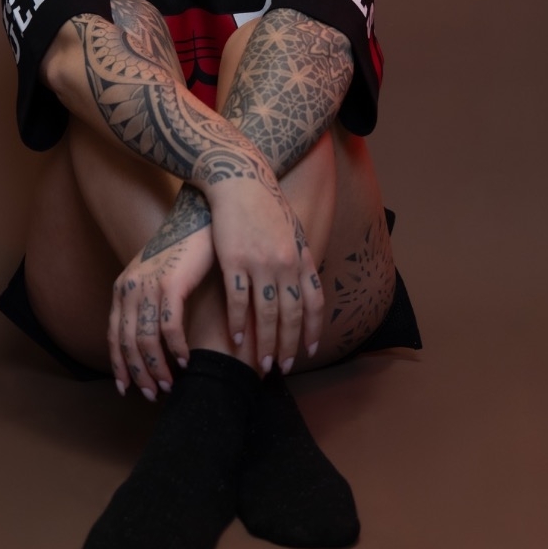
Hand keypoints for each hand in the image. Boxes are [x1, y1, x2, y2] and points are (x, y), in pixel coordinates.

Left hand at [108, 223, 213, 398]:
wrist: (198, 218)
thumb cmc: (181, 250)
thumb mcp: (154, 275)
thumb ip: (146, 301)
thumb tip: (149, 336)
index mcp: (123, 288)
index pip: (114, 335)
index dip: (119, 364)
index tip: (126, 388)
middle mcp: (129, 288)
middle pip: (128, 343)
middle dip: (138, 373)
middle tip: (152, 394)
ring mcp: (149, 286)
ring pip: (146, 340)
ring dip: (157, 367)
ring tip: (169, 384)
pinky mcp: (171, 284)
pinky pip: (170, 328)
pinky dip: (176, 349)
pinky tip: (185, 360)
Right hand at [208, 174, 323, 372]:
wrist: (241, 181)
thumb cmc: (266, 206)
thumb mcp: (292, 231)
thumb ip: (299, 259)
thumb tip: (307, 283)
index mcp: (300, 258)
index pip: (313, 302)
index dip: (312, 330)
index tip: (309, 351)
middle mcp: (285, 264)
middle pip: (290, 314)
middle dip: (287, 344)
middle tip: (281, 367)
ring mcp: (260, 263)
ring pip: (265, 312)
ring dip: (264, 341)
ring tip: (260, 362)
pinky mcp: (234, 260)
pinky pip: (237, 299)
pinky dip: (238, 321)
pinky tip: (236, 337)